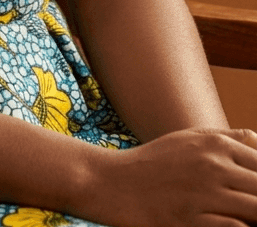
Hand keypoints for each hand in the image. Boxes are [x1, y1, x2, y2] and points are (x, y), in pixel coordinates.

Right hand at [87, 128, 256, 226]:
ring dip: (255, 216)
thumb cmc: (153, 162)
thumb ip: (226, 137)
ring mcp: (203, 194)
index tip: (256, 190)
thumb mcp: (189, 138)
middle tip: (253, 206)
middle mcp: (213, 166)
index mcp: (216, 144)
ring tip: (247, 217)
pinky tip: (236, 225)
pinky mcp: (192, 221)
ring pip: (255, 210)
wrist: (114, 184)